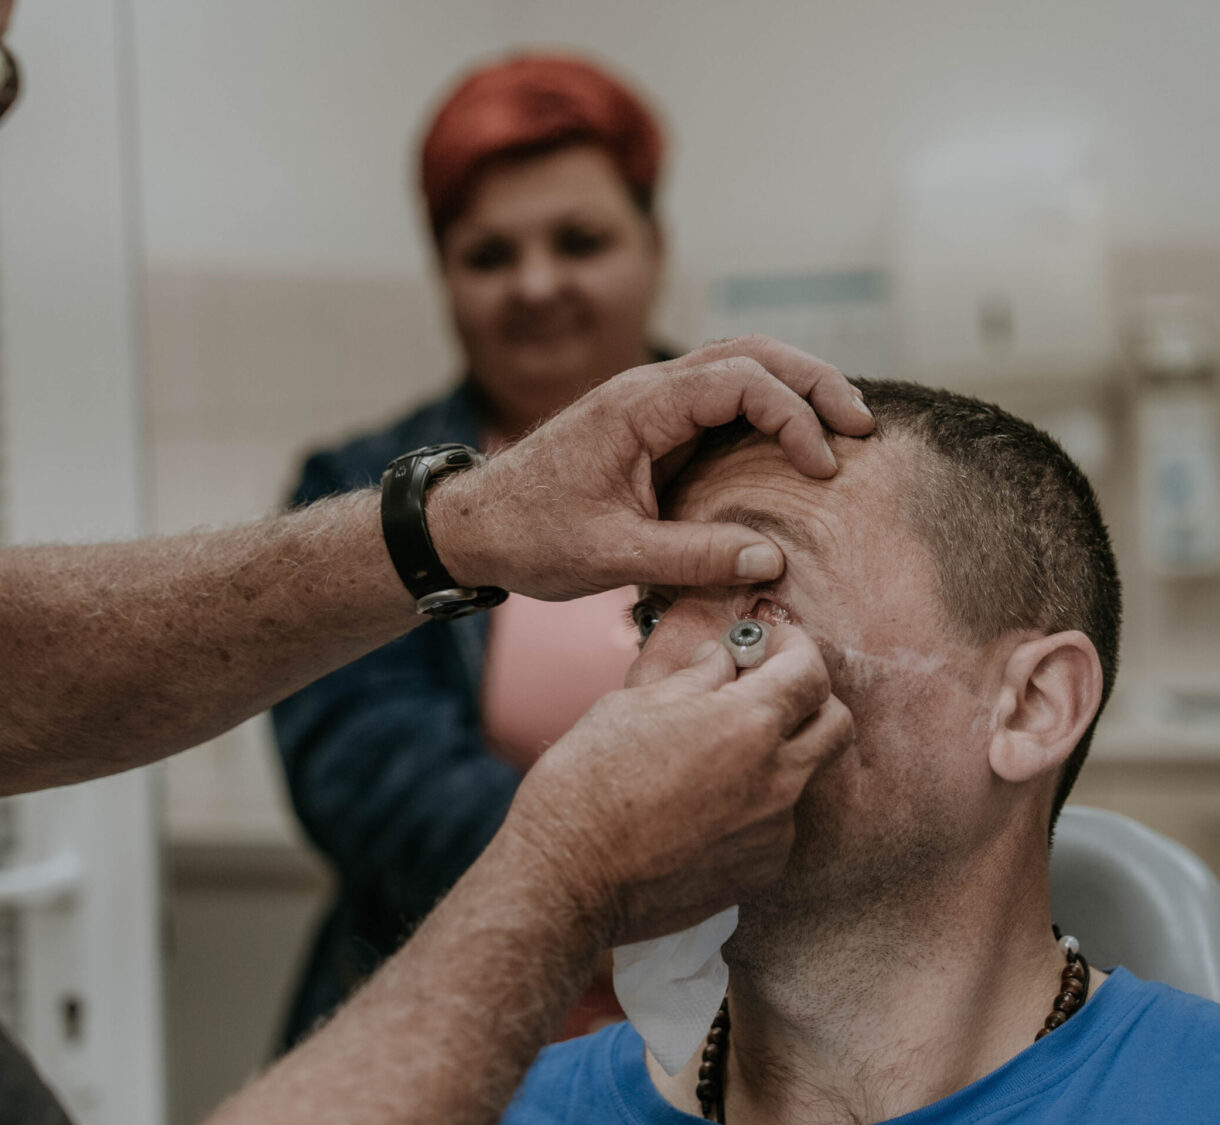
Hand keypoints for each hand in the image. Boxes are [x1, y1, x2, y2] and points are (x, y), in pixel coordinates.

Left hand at [428, 336, 873, 600]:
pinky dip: (765, 408)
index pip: (738, 381)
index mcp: (637, 406)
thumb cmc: (530, 536)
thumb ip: (691, 558)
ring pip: (737, 366)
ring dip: (794, 387)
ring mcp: (648, 403)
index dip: (793, 416)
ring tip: (844, 424)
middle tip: (863, 423)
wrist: (473, 525)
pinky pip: (719, 399)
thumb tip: (772, 560)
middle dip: (813, 381)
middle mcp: (647, 390)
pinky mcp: (649, 425)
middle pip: (749, 353)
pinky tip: (794, 439)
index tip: (823, 467)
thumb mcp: (610, 556)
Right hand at [501, 623, 852, 944]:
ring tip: (718, 756)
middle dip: (811, 698)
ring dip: (779, 755)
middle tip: (766, 692)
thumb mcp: (633, 706)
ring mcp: (774, 831)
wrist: (567, 877)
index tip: (769, 645)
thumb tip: (722, 659)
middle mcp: (777, 778)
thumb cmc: (587, 782)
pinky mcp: (761, 871)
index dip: (794, 647)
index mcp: (747, 724)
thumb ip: (694, 679)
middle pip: (837, 724)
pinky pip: (778, 824)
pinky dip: (755, 805)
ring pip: (806, 776)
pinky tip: (704, 807)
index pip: (811, 671)